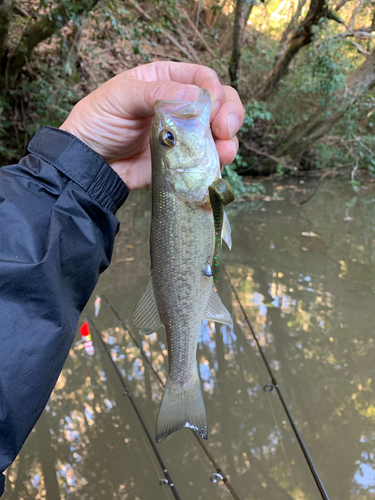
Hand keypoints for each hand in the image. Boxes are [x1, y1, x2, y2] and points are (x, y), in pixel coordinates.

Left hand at [60, 61, 243, 189]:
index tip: (211, 105)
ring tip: (224, 151)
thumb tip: (195, 96)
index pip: (202, 77)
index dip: (213, 89)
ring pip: (220, 132)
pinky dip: (218, 162)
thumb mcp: (121, 97)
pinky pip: (209, 159)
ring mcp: (184, 135)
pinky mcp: (183, 160)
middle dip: (229, 114)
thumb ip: (157, 93)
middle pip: (221, 103)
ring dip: (229, 140)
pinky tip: (217, 164)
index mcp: (165, 81)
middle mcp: (180, 106)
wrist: (89, 164)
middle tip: (223, 129)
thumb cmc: (98, 122)